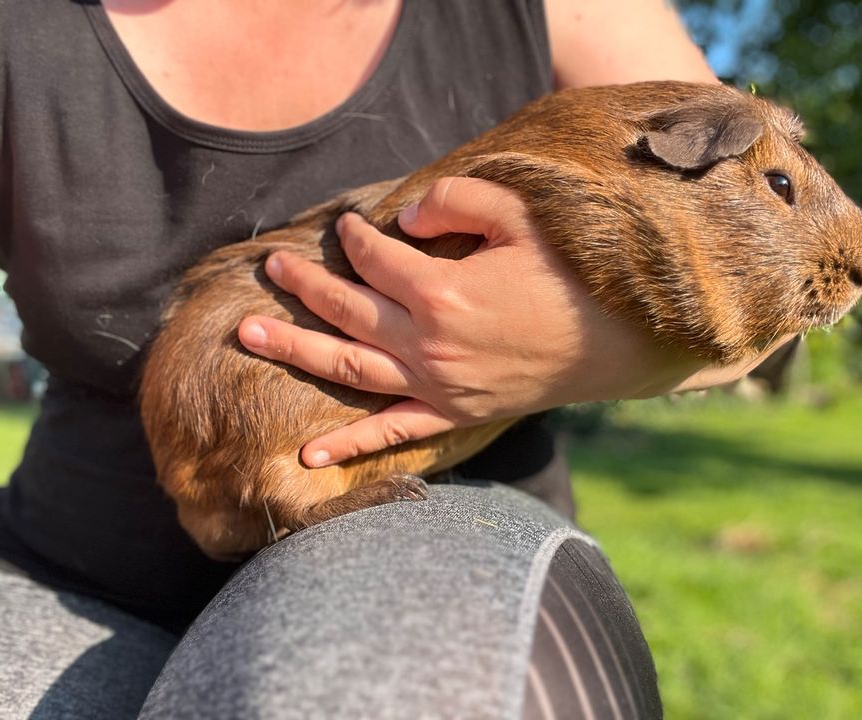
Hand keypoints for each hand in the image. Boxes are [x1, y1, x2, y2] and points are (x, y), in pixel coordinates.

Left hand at [238, 178, 785, 465]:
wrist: (614, 343)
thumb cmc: (569, 274)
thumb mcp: (520, 217)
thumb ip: (455, 202)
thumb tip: (403, 217)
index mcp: (442, 291)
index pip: (373, 259)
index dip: (354, 237)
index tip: (347, 224)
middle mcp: (428, 344)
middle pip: (346, 311)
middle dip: (303, 285)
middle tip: (270, 267)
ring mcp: (437, 386)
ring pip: (349, 368)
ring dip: (296, 350)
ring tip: (247, 336)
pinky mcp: (453, 414)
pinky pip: (393, 434)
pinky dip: (351, 447)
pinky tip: (309, 457)